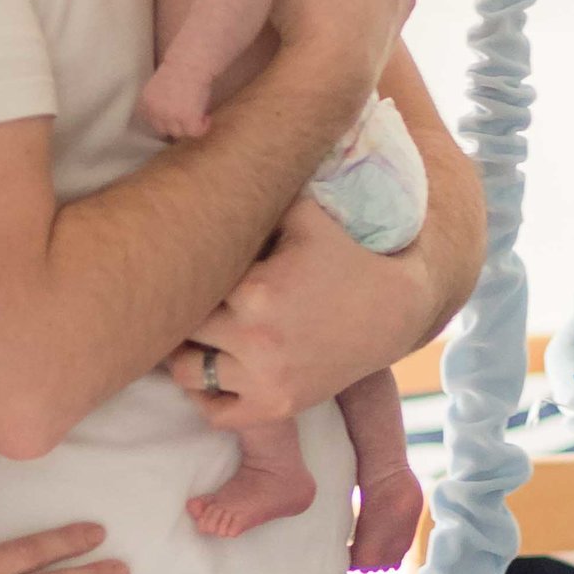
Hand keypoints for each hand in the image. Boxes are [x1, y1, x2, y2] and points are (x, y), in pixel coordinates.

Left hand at [166, 194, 430, 424]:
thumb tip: (209, 160)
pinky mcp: (276, 406)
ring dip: (183, 352)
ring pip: (185, 372)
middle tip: (179, 295)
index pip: (188, 278)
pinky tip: (213, 368)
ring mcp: (265, 379)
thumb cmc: (344, 255)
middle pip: (179, 325)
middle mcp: (255, 338)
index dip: (181, 269)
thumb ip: (258, 192)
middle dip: (179, 307)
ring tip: (195, 332)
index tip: (179, 261)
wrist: (395, 310)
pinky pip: (214, 413)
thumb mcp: (304, 214)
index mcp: (255, 289)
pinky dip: (205, 394)